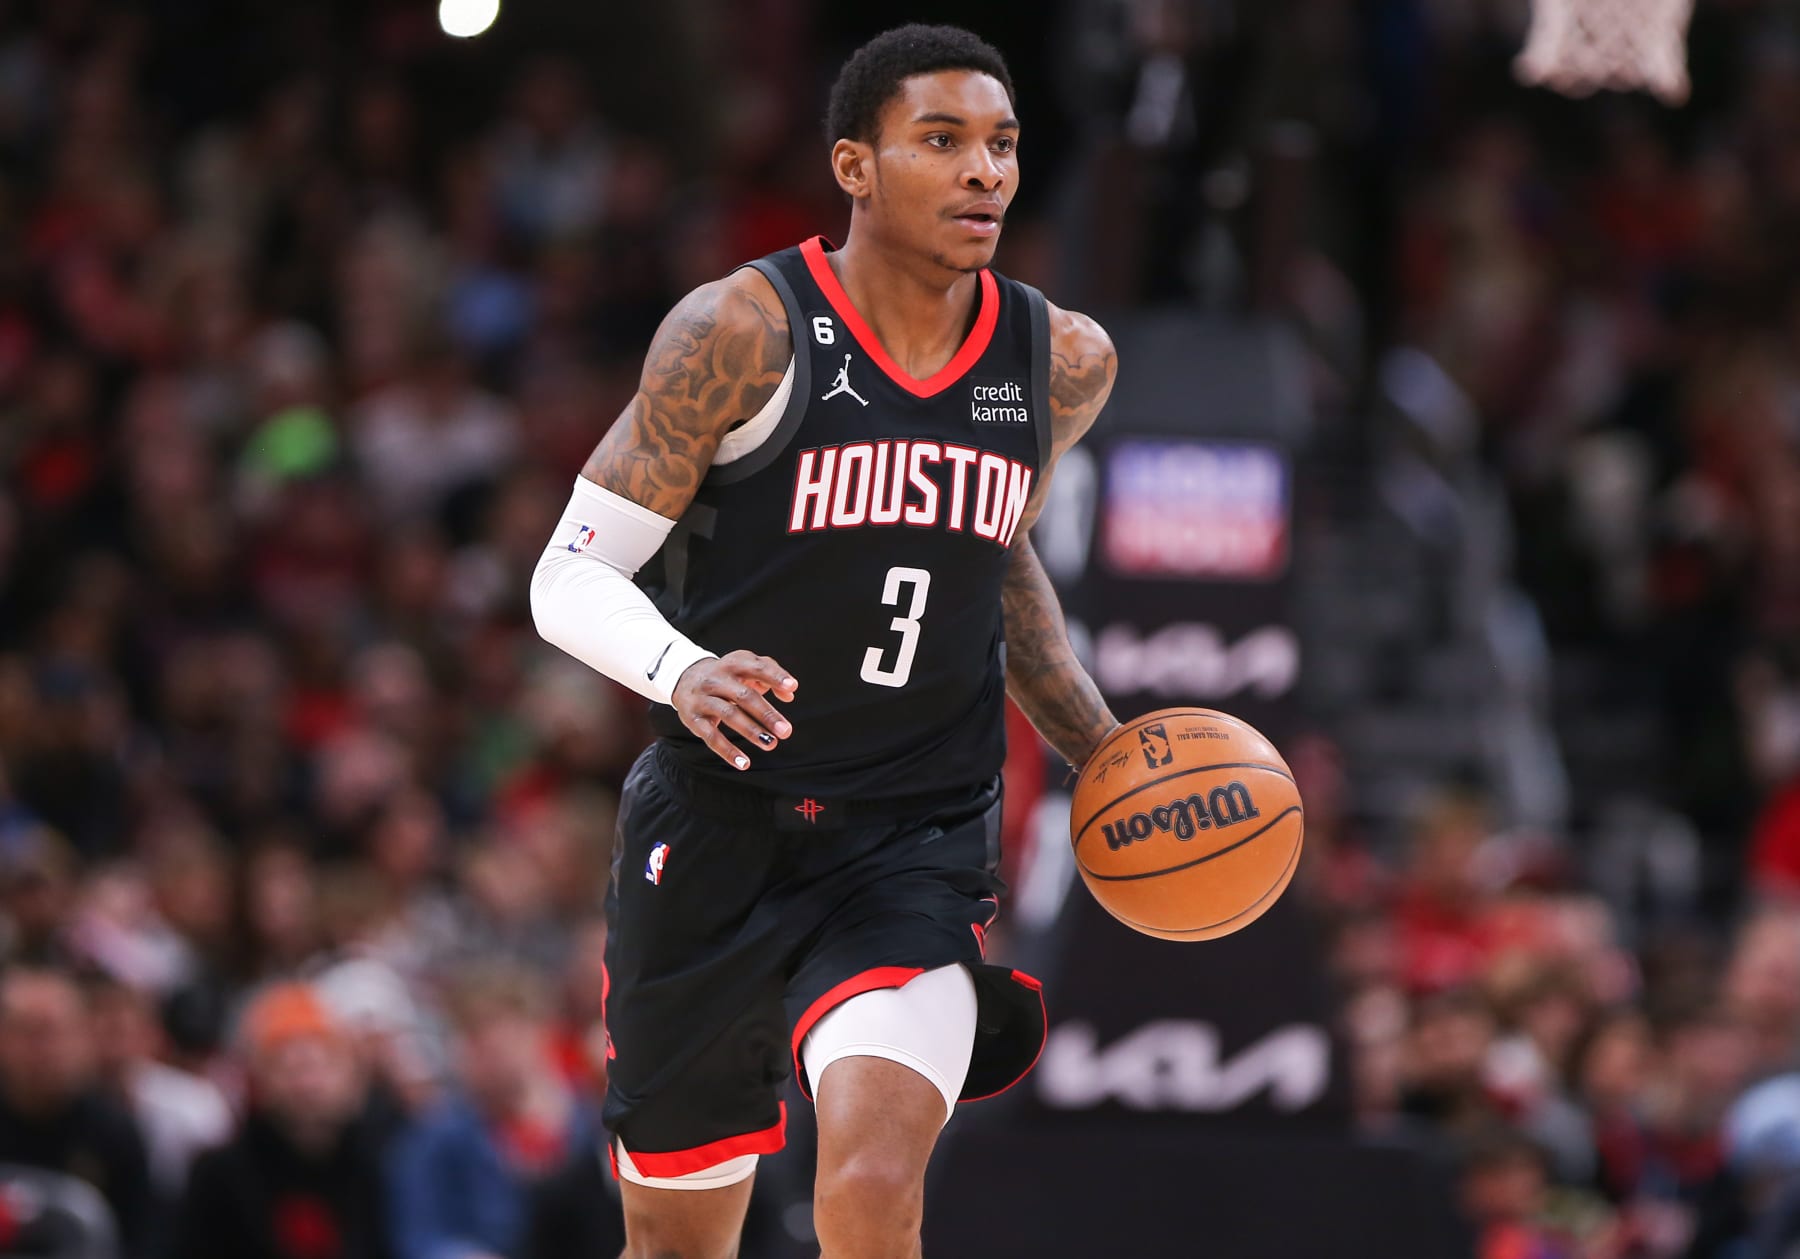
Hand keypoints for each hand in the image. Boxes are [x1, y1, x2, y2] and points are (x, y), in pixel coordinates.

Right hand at [672, 651, 797, 769]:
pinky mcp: (693, 718)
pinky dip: (727, 751)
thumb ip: (771, 675)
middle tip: (786, 731)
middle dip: (766, 714)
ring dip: (751, 731)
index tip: (792, 686)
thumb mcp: (746, 668)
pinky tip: (744, 763)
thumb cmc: (728, 676)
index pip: (756, 667)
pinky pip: (711, 736)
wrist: (685, 678)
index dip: (775, 676)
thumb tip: (789, 694)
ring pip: (729, 714)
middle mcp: (716, 679)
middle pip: (744, 696)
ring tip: (771, 744)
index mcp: (734, 663)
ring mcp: (703, 698)